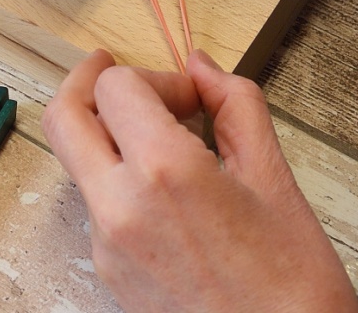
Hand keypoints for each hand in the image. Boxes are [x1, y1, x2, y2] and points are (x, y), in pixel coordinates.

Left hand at [42, 49, 357, 312]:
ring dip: (105, 135)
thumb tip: (203, 68)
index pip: (117, 86)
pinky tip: (166, 190)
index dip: (155, 76)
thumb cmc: (292, 288)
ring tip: (159, 138)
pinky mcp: (108, 273)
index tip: (189, 94)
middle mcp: (120, 207)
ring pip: (78, 162)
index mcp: (164, 173)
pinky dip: (118, 180)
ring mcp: (107, 244)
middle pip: (64, 117)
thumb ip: (235, 107)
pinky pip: (97, 205)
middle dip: (86, 83)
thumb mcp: (275, 180)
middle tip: (110, 68)